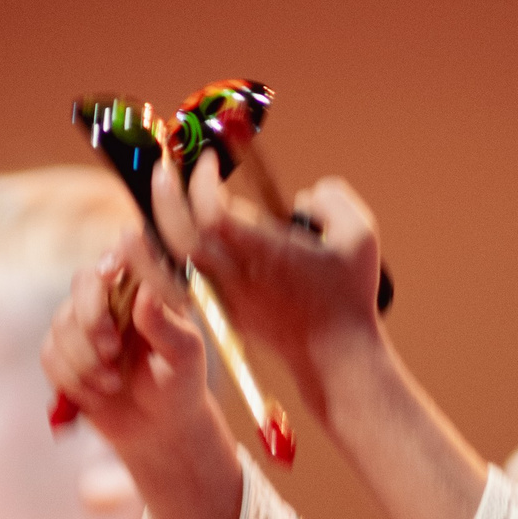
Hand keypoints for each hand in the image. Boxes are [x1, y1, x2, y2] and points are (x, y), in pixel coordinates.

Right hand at [41, 231, 216, 455]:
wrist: (158, 427)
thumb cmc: (179, 384)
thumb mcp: (183, 356)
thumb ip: (165, 324)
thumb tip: (144, 291)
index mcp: (144, 290)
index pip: (123, 257)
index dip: (113, 258)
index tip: (112, 272)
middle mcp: (110, 299)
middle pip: (83, 281)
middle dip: (92, 317)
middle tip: (113, 351)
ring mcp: (82, 323)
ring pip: (62, 323)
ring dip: (86, 361)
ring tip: (114, 385)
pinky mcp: (62, 352)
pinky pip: (51, 355)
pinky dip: (73, 380)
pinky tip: (98, 397)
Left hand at [158, 156, 384, 418]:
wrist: (336, 357)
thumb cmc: (349, 296)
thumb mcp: (361, 238)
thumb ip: (334, 200)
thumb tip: (304, 196)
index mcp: (263, 254)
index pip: (212, 212)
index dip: (201, 182)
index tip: (208, 161)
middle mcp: (236, 276)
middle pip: (180, 235)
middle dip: (166, 197)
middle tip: (166, 169)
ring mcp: (225, 296)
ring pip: (174, 260)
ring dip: (159, 227)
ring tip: (157, 201)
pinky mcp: (224, 311)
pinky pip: (185, 278)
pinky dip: (170, 255)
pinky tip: (166, 235)